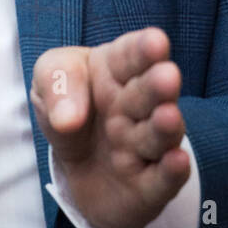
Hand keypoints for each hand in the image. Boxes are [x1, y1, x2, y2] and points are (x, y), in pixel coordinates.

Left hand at [31, 27, 189, 227]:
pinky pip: (162, 179)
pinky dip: (171, 171)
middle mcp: (135, 106)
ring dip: (164, 127)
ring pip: (158, 136)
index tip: (156, 41)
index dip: (143, 49)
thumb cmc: (67, 107)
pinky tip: (178, 160)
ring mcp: (144, 146)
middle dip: (156, 85)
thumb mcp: (49, 80)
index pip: (130, 55)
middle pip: (147, 94)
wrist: (75, 169)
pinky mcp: (149, 186)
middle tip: (167, 76)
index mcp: (115, 71)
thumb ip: (56, 83)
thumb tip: (67, 118)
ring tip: (168, 115)